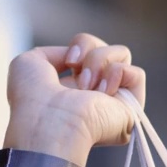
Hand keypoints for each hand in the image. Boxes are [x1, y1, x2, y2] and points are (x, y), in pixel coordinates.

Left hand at [4, 33, 145, 163]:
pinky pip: (136, 73)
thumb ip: (53, 53)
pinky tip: (102, 92)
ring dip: (99, 61)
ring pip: (122, 54)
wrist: (48, 121)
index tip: (68, 60)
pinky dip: (118, 74)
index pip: (88, 50)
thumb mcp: (30, 62)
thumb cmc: (32, 96)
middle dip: (89, 48)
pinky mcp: (131, 109)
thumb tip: (79, 58)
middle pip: (105, 47)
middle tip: (75, 66)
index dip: (80, 46)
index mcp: (69, 85)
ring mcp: (113, 100)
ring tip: (86, 86)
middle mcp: (92, 93)